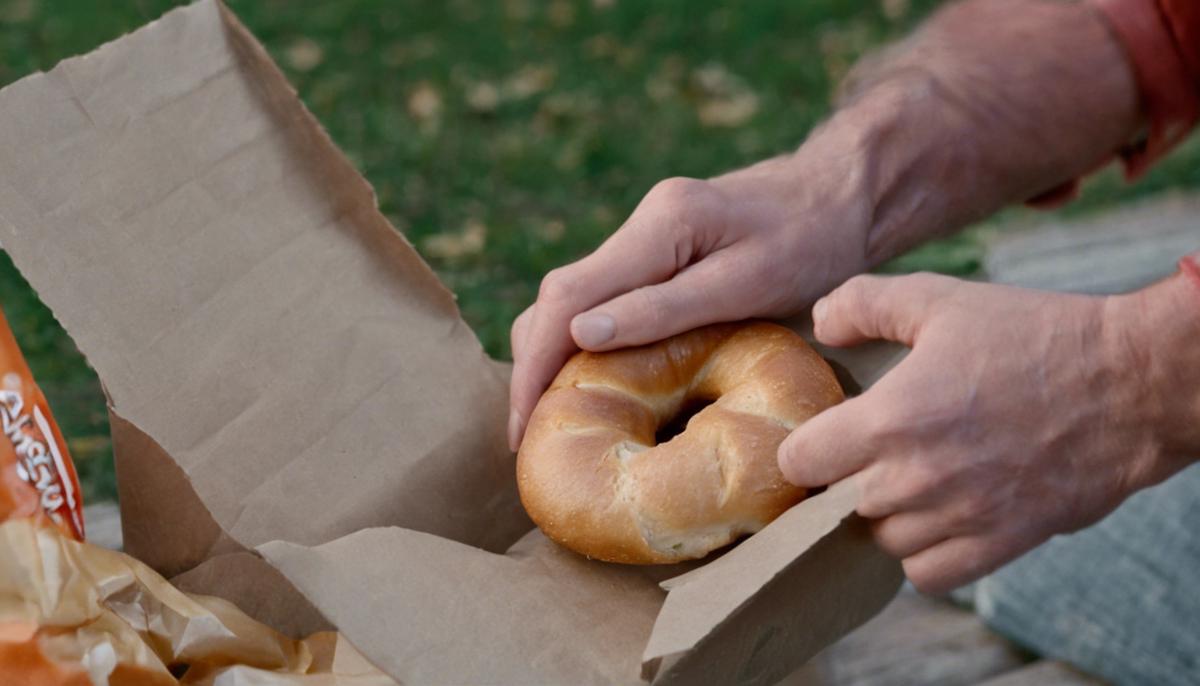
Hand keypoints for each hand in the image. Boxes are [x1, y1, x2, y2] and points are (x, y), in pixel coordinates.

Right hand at [507, 152, 871, 449]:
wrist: (845, 195)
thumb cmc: (815, 240)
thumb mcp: (750, 283)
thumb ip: (664, 308)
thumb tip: (577, 338)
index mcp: (661, 225)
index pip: (567, 298)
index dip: (534, 365)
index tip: (523, 428)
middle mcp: (641, 226)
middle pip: (557, 299)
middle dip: (533, 368)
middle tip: (529, 440)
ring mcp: (646, 239)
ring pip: (573, 302)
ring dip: (553, 359)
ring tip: (551, 424)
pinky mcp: (658, 255)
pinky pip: (603, 303)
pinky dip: (584, 347)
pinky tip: (589, 386)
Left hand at [777, 272, 1199, 593]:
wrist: (1130, 382)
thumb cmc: (1033, 336)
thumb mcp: (939, 299)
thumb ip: (864, 304)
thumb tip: (819, 324)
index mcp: (891, 419)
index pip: (800, 461)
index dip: (805, 447)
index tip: (823, 435)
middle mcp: (916, 478)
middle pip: (835, 504)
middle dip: (843, 479)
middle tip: (866, 454)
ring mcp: (958, 517)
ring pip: (879, 541)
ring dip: (883, 515)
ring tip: (906, 481)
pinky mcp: (999, 543)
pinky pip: (928, 574)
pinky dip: (922, 553)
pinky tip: (935, 518)